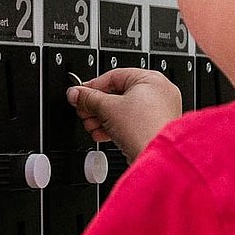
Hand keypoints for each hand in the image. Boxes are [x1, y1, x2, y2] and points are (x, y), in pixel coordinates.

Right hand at [67, 68, 181, 162]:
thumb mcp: (107, 108)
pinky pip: (131, 122)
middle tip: (84, 112)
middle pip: (118, 94)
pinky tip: (101, 133)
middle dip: (96, 106)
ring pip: (123, 109)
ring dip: (103, 118)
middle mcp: (158, 92)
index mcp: (150, 79)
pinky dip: (115, 126)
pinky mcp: (155, 127)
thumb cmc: (144, 129)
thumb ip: (88, 98)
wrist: (158, 158)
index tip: (78, 95)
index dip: (92, 87)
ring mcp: (159, 111)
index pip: (113, 76)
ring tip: (91, 125)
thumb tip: (75, 94)